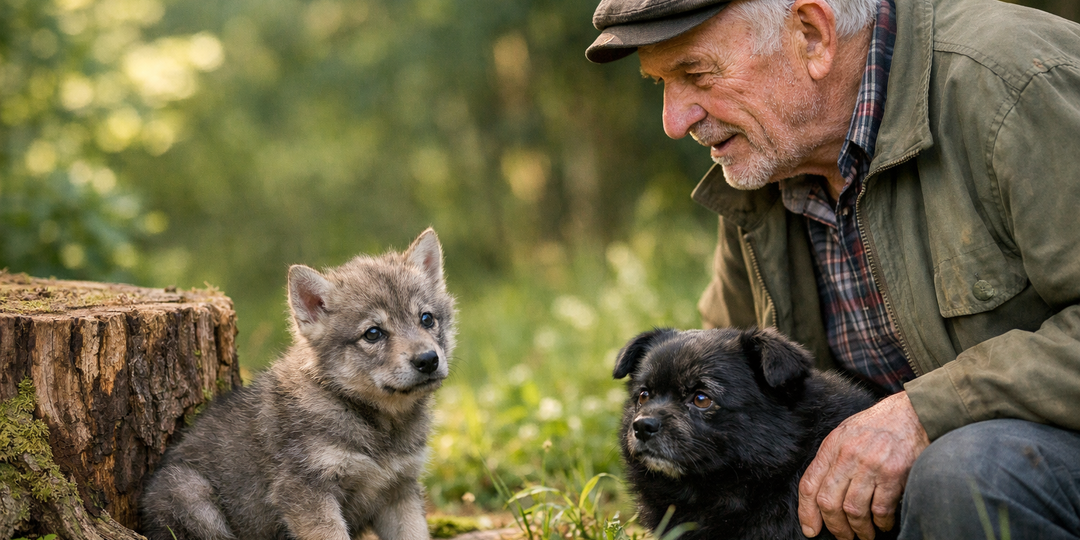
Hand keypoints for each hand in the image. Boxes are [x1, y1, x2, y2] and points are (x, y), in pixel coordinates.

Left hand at [797, 391, 929, 539]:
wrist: (912, 413)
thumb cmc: (877, 426)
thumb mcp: (845, 435)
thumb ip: (831, 460)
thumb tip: (819, 495)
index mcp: (832, 446)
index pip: (809, 485)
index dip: (806, 512)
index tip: (811, 529)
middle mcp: (848, 455)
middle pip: (829, 502)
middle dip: (835, 527)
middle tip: (843, 537)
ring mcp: (870, 465)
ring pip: (854, 510)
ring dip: (859, 530)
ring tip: (864, 535)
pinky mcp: (894, 474)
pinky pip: (880, 509)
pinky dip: (881, 523)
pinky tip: (883, 524)